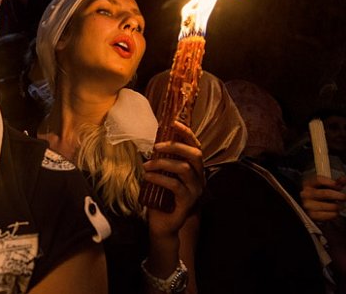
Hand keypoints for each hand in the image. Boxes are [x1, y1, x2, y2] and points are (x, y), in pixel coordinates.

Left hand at [143, 121, 203, 237]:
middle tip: (155, 147)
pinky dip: (159, 178)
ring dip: (162, 163)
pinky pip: (175, 185)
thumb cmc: (162, 196)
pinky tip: (147, 176)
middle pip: (195, 154)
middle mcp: (199, 177)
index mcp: (195, 168)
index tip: (174, 122)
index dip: (187, 133)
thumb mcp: (163, 175)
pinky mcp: (188, 201)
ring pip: (184, 168)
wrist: (163, 224)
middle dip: (175, 146)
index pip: (195, 146)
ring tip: (146, 165)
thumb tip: (153, 143)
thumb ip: (163, 161)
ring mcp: (196, 190)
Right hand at [300, 174, 345, 221]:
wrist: (309, 206)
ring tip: (339, 206)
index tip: (339, 186)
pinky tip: (334, 212)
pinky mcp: (312, 215)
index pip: (319, 180)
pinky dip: (336, 214)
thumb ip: (335, 182)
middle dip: (340, 196)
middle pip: (326, 193)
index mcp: (308, 184)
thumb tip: (344, 179)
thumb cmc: (319, 194)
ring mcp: (308, 205)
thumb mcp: (325, 186)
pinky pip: (331, 215)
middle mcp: (306, 194)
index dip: (331, 182)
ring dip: (339, 206)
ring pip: (331, 206)